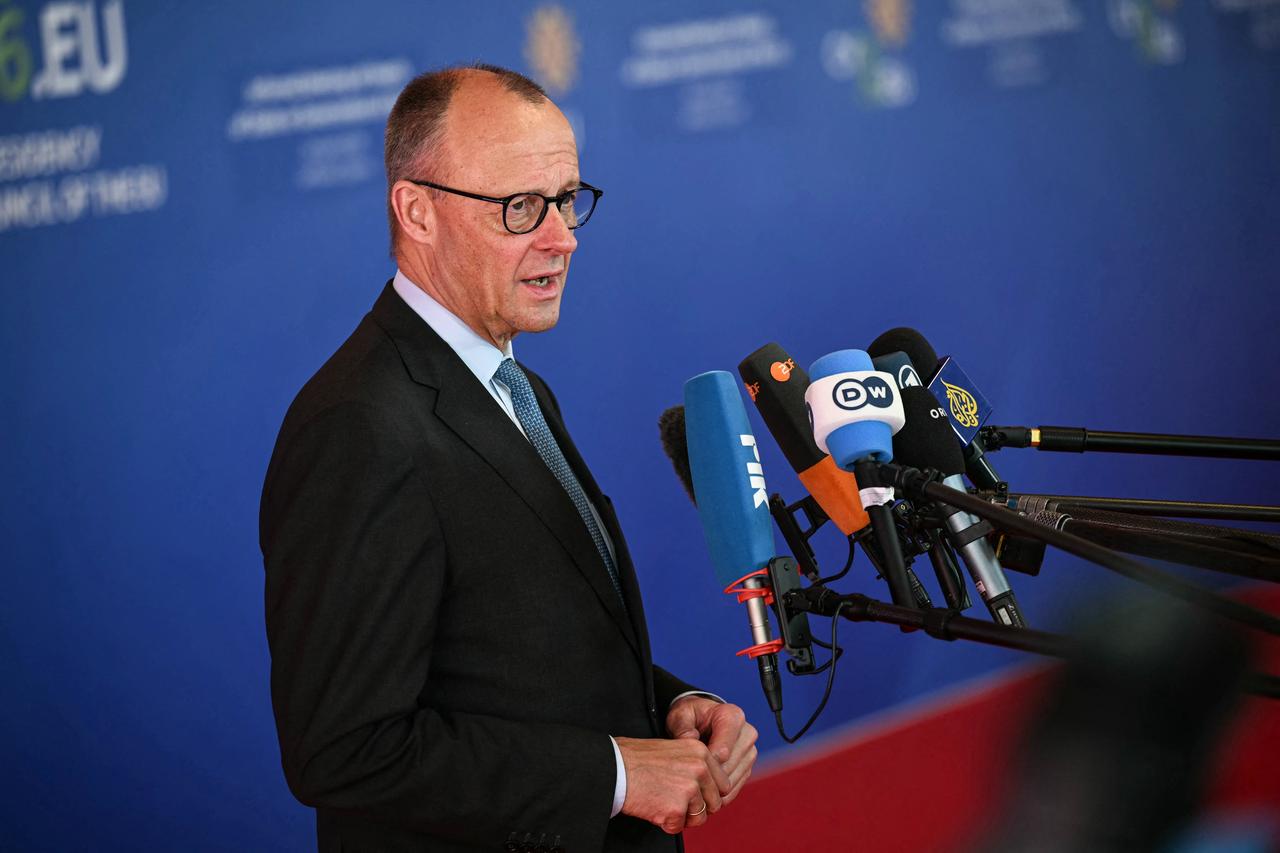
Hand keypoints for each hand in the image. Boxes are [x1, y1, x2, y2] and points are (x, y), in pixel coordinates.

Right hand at [615, 736, 730, 833]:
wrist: (615, 767)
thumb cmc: (638, 759)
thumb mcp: (675, 750)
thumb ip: (695, 765)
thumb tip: (710, 787)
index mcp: (701, 752)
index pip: (723, 784)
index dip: (709, 794)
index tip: (696, 796)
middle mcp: (699, 769)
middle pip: (715, 803)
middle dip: (697, 808)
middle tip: (677, 802)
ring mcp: (689, 789)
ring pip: (699, 818)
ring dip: (682, 817)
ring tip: (663, 802)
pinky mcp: (676, 808)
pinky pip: (679, 827)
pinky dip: (666, 823)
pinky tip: (654, 807)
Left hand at [666, 696, 757, 805]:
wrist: (702, 720)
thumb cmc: (691, 716)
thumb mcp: (681, 715)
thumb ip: (683, 726)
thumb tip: (690, 739)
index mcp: (732, 717)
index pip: (723, 751)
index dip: (705, 766)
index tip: (689, 772)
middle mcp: (747, 733)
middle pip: (729, 768)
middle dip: (709, 779)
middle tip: (689, 787)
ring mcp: (750, 750)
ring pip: (734, 779)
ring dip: (714, 789)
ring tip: (694, 792)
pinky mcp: (748, 765)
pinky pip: (737, 785)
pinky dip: (721, 794)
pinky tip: (704, 794)